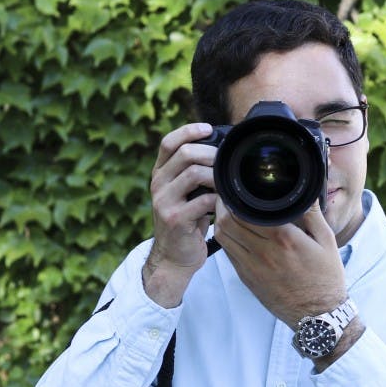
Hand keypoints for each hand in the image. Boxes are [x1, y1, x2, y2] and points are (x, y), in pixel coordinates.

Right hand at [143, 123, 218, 306]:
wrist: (174, 258)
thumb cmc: (187, 223)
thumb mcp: (185, 194)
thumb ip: (193, 173)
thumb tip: (221, 151)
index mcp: (160, 174)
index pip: (168, 142)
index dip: (188, 131)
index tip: (208, 128)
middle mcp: (158, 184)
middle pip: (184, 153)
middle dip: (211, 153)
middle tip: (227, 161)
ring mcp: (164, 201)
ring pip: (193, 173)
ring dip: (216, 175)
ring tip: (228, 182)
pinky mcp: (175, 218)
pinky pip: (202, 200)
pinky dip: (218, 199)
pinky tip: (225, 203)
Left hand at [213, 199, 346, 327]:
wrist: (318, 315)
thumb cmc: (326, 277)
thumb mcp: (327, 241)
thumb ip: (313, 213)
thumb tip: (306, 188)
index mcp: (284, 239)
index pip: (247, 211)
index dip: (237, 196)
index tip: (238, 186)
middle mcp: (264, 252)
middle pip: (228, 222)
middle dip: (224, 204)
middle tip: (229, 194)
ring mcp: (252, 267)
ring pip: (223, 237)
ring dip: (221, 221)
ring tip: (228, 210)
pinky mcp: (247, 278)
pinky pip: (228, 252)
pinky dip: (227, 238)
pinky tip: (234, 231)